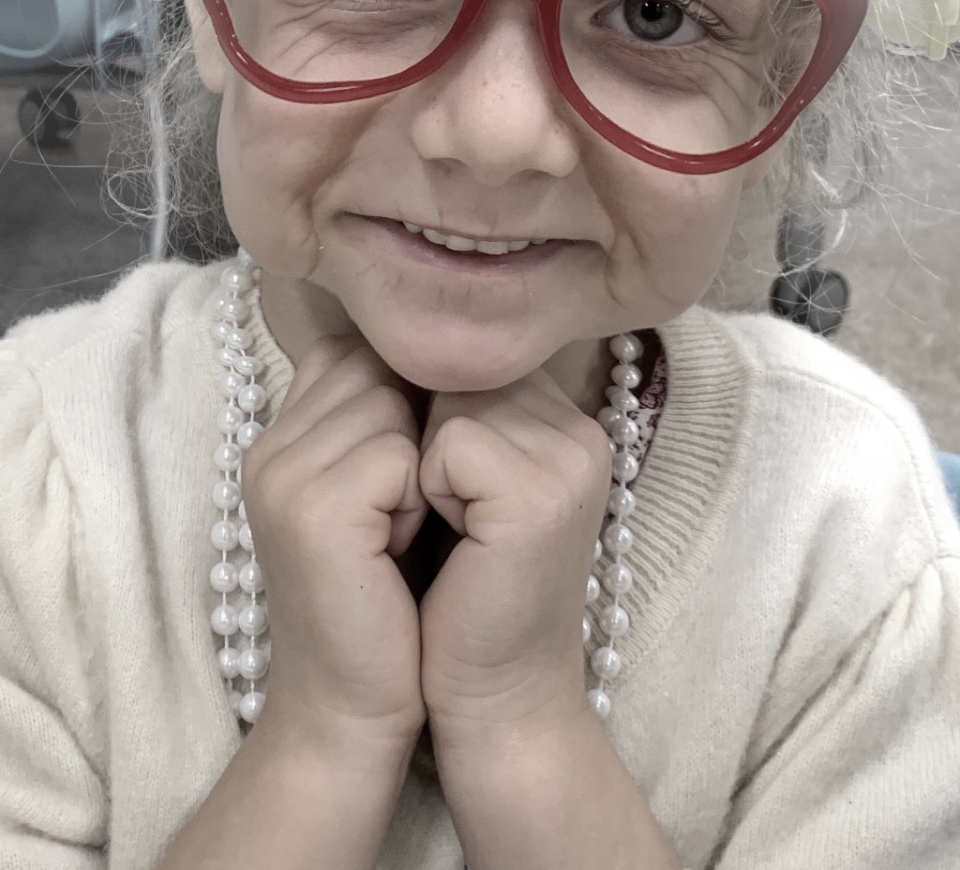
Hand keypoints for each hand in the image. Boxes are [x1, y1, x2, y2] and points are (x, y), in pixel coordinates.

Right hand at [240, 334, 429, 755]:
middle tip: (409, 511)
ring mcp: (282, 474)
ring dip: (423, 466)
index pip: (356, 349)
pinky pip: (401, 456)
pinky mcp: (312, 510)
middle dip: (419, 429)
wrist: (351, 710)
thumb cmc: (387, 603)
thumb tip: (441, 348)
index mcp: (280, 436)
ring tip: (403, 531)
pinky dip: (420, 501)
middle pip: (378, 366)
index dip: (406, 395)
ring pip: (393, 404)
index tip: (414, 470)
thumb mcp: (379, 497)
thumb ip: (382, 420)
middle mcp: (268, 445)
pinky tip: (400, 552)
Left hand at [417, 371, 611, 746]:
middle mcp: (581, 428)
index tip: (433, 490)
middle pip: (453, 373)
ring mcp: (570, 457)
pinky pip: (449, 443)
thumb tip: (384, 335)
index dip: (421, 417)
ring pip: (448, 401)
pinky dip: (429, 493)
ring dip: (419, 465)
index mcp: (563, 419)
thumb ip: (447, 408)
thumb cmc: (455, 594)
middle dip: (417, 440)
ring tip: (450, 529)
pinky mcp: (543, 493)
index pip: (464, 359)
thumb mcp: (454, 484)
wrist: (490, 698)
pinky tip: (457, 543)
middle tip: (440, 517)